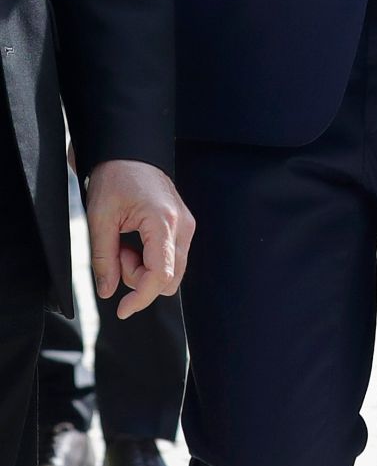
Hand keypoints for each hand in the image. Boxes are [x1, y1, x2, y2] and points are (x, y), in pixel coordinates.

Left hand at [84, 160, 193, 319]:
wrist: (131, 154)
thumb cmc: (116, 179)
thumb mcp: (100, 219)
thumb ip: (103, 259)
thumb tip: (108, 291)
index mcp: (163, 222)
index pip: (161, 275)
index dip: (141, 298)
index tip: (122, 311)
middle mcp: (183, 225)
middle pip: (169, 278)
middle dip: (140, 278)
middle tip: (117, 254)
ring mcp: (186, 225)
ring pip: (171, 271)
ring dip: (144, 269)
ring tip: (124, 244)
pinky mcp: (183, 225)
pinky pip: (170, 258)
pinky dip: (150, 260)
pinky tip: (135, 242)